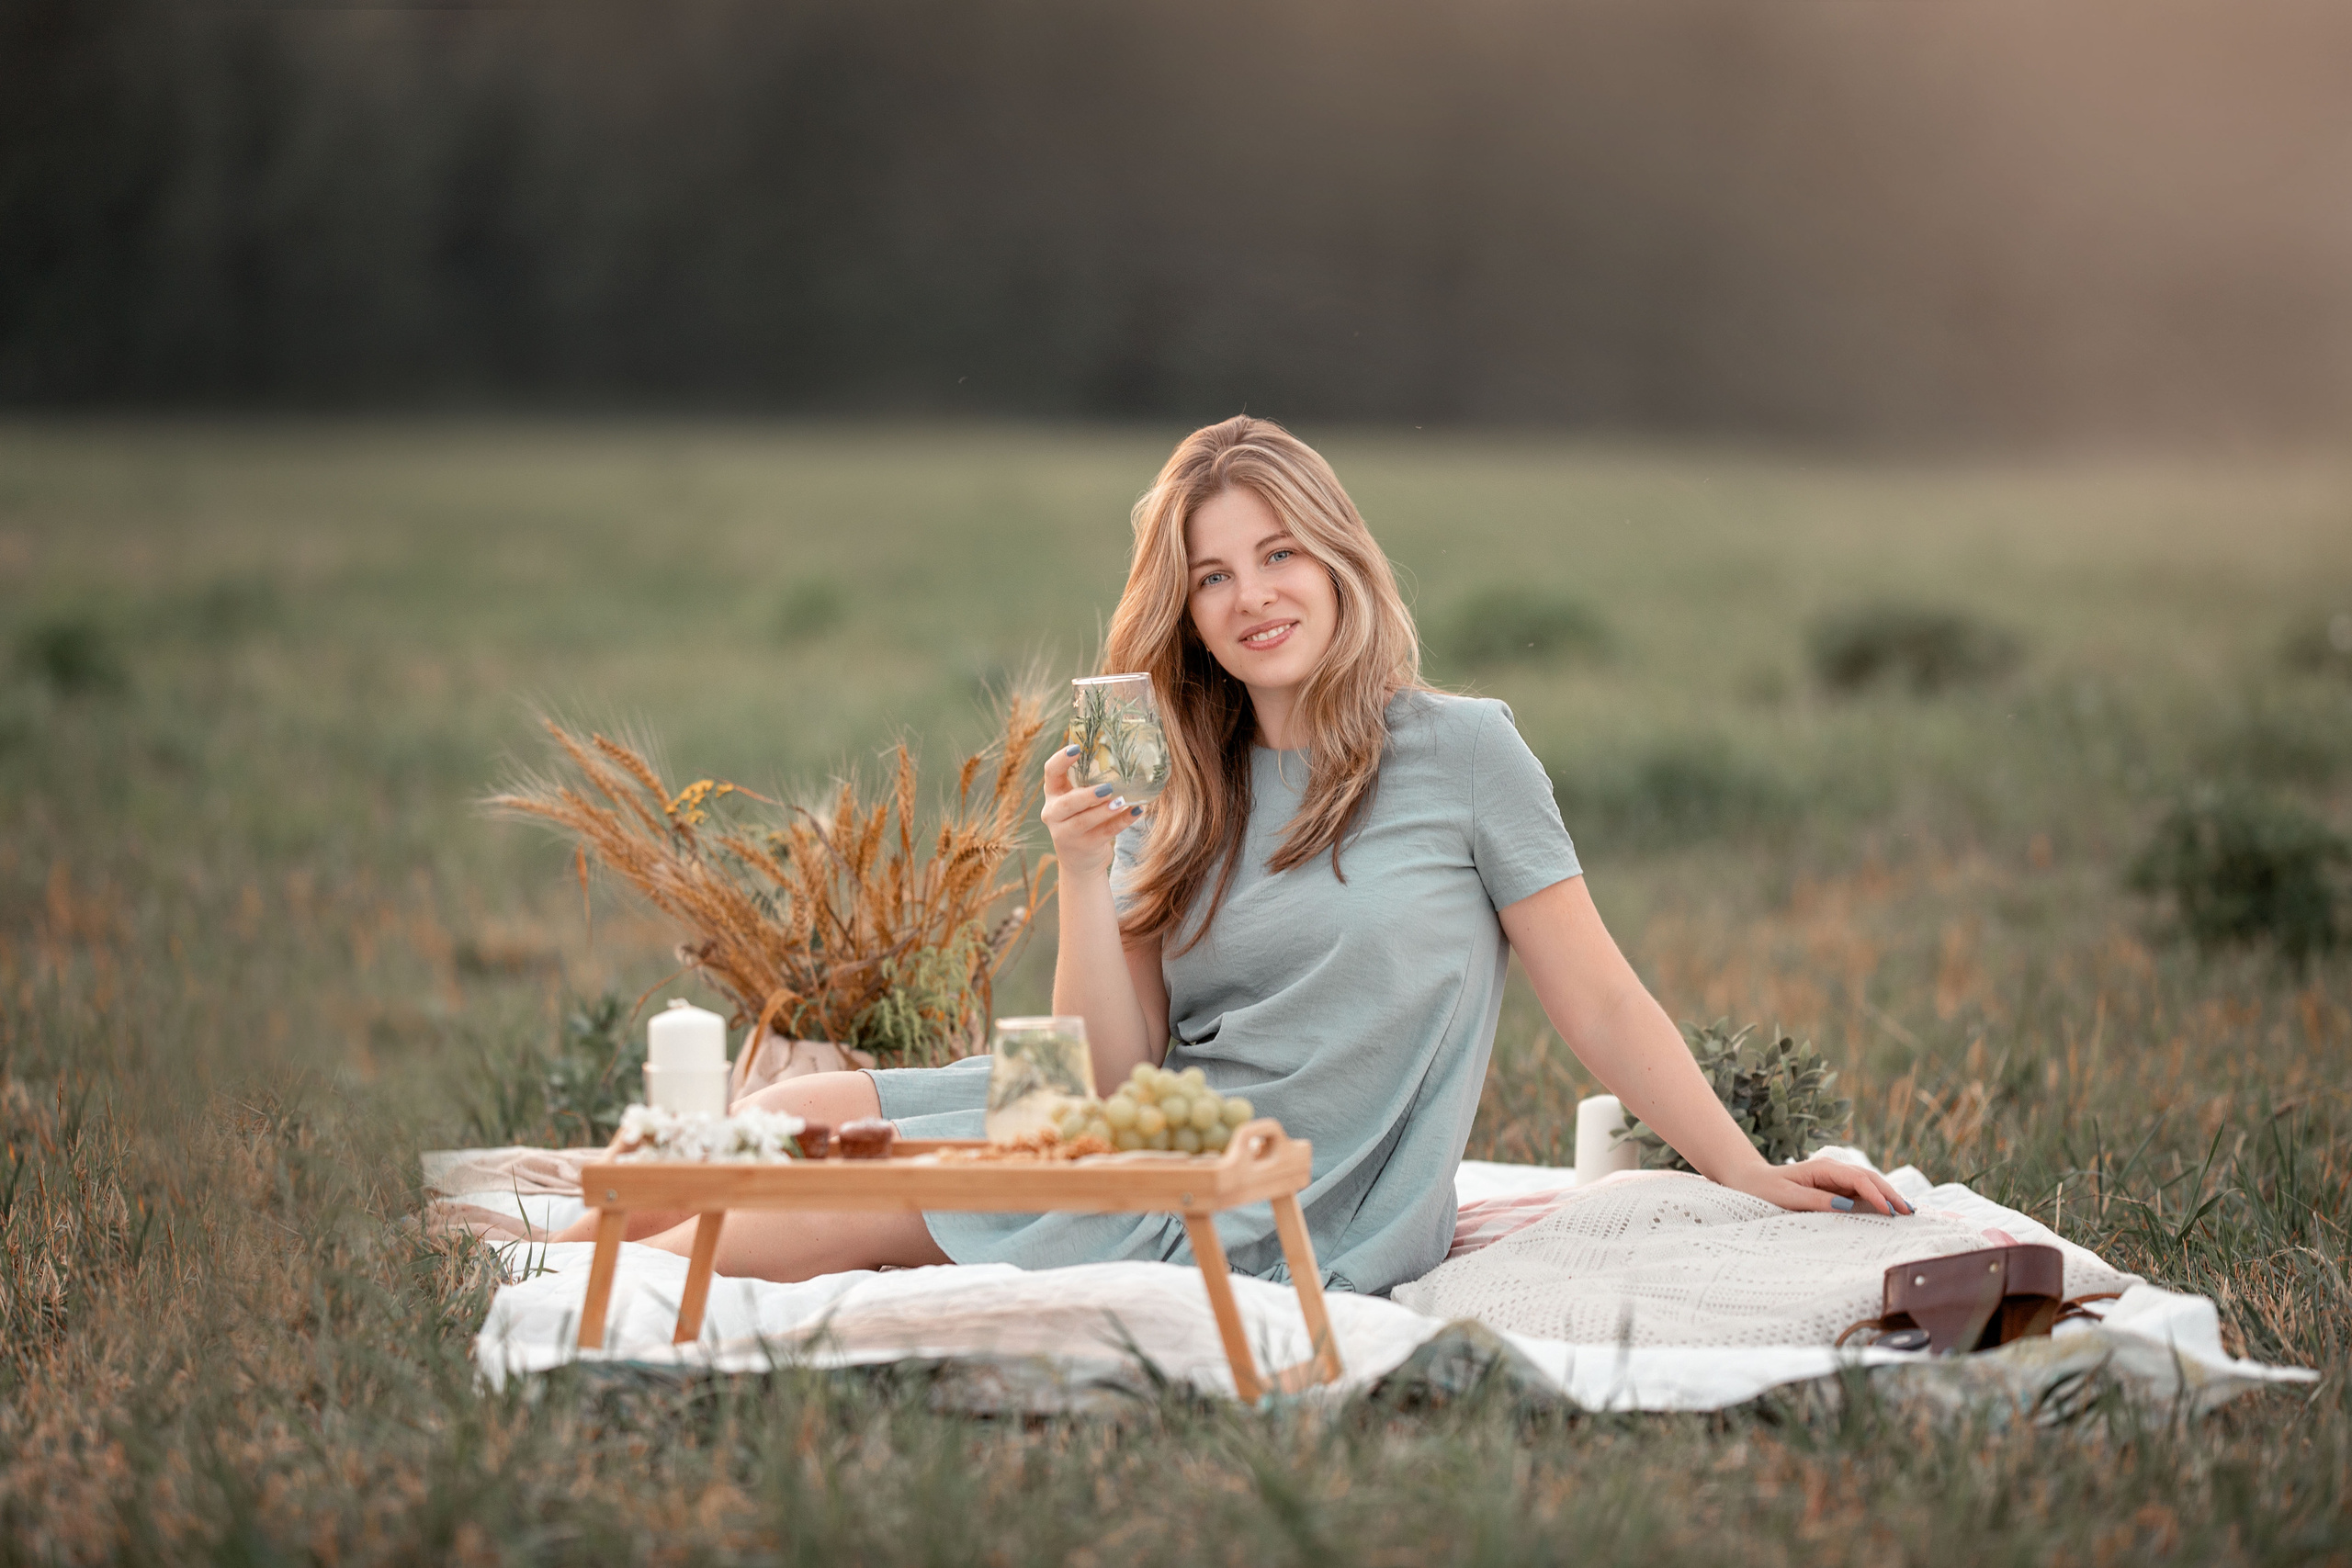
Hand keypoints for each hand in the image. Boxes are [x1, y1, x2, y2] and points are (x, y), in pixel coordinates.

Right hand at [1040, 744, 1142, 880]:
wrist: (1079, 860)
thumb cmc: (1082, 816)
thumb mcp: (1078, 799)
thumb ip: (1089, 781)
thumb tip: (1121, 754)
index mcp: (1053, 794)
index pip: (1050, 772)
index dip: (1061, 760)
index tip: (1077, 748)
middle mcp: (1053, 813)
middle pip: (1066, 803)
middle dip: (1086, 795)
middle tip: (1107, 788)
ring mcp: (1066, 833)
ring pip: (1084, 821)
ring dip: (1104, 811)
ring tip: (1121, 802)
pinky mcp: (1084, 846)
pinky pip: (1105, 833)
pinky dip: (1122, 822)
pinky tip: (1137, 811)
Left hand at [1721, 1155, 1914, 1216]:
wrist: (1751, 1183)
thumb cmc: (1766, 1190)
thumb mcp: (1787, 1197)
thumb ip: (1816, 1200)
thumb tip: (1847, 1206)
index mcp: (1823, 1168)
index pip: (1857, 1178)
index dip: (1875, 1193)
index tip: (1889, 1211)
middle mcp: (1833, 1170)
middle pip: (1870, 1178)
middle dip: (1891, 1193)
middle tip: (1910, 1212)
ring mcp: (1836, 1179)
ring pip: (1869, 1184)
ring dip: (1888, 1196)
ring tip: (1908, 1212)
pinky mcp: (1835, 1189)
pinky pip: (1861, 1194)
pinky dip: (1878, 1200)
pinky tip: (1891, 1210)